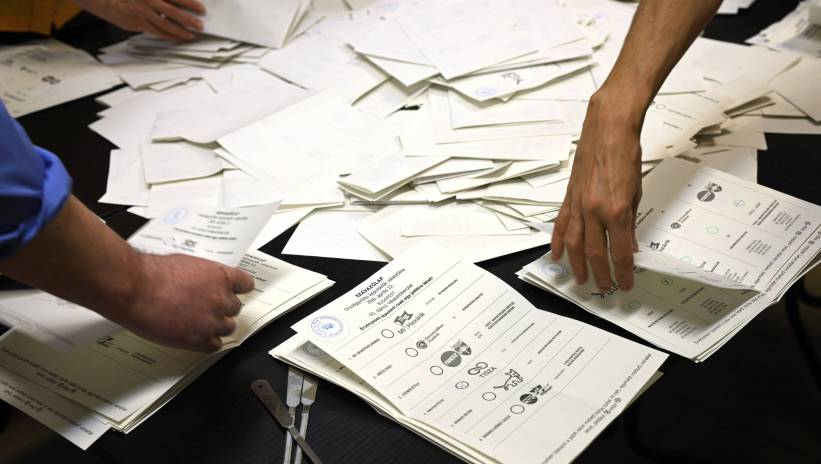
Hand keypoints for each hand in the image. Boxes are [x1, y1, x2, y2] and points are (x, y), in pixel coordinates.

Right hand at [77, 0, 205, 40]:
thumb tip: (178, 1)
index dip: (190, 3)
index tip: (201, 9)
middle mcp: (150, 1)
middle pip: (174, 12)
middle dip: (189, 19)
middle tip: (200, 25)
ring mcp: (144, 13)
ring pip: (166, 24)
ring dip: (180, 31)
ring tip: (191, 35)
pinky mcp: (139, 24)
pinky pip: (157, 32)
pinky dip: (168, 36)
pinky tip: (176, 38)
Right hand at [115, 253, 254, 351]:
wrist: (135, 289)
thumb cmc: (153, 273)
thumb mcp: (187, 263)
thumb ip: (204, 275)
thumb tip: (206, 281)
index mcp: (221, 276)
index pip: (246, 284)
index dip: (238, 289)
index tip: (233, 292)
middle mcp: (221, 299)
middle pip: (235, 308)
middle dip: (222, 307)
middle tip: (206, 307)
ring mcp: (212, 321)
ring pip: (228, 327)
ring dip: (216, 325)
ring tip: (198, 321)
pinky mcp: (199, 340)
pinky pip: (215, 345)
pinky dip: (207, 341)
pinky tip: (195, 336)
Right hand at [551, 90, 642, 292]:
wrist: (608, 129)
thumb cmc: (625, 153)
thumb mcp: (636, 191)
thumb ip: (630, 221)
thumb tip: (628, 244)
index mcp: (616, 210)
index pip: (620, 251)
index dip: (623, 271)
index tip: (626, 283)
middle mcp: (594, 210)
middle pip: (594, 252)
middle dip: (600, 274)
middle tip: (604, 288)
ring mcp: (579, 204)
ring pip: (573, 243)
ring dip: (577, 264)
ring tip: (580, 278)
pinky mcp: (569, 196)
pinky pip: (561, 224)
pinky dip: (557, 241)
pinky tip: (557, 254)